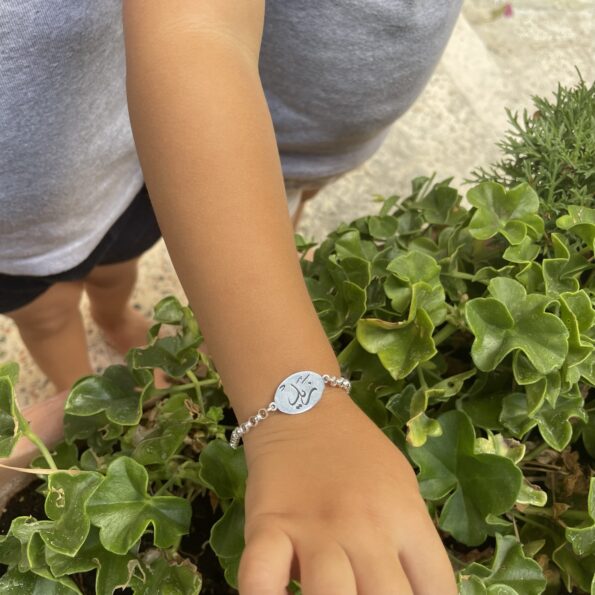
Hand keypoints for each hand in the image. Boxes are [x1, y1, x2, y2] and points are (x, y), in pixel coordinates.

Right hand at [237, 391, 457, 593]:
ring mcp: (314, 529)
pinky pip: (262, 577)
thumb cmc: (358, 450)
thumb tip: (418, 593)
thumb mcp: (402, 487)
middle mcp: (365, 529)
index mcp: (404, 517)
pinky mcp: (269, 526)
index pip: (437, 590)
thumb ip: (411, 541)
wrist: (304, 408)